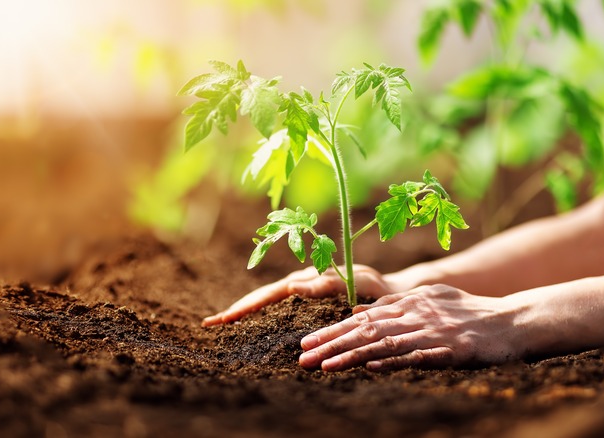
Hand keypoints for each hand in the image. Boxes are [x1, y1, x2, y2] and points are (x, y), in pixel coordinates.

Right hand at [202, 265, 399, 326]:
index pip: (269, 294)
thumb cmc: (378, 288)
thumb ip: (326, 283)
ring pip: (269, 302)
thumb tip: (293, 287)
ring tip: (223, 323)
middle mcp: (303, 283)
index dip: (245, 306)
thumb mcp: (356, 282)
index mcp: (308, 278)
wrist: (392, 291)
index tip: (222, 318)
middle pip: (263, 297)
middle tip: (211, 323)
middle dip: (237, 309)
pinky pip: (281, 309)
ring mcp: (305, 291)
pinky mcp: (310, 301)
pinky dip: (263, 315)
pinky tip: (252, 325)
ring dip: (247, 311)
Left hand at [298, 285, 521, 370]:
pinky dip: (392, 361)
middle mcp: (416, 313)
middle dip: (331, 343)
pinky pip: (417, 355)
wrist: (515, 320)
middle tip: (302, 356)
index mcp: (410, 302)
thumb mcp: (431, 301)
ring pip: (384, 342)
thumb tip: (359, 313)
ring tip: (323, 366)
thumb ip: (397, 307)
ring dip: (351, 355)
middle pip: (365, 329)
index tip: (307, 343)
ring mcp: (433, 330)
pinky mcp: (451, 348)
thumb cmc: (472, 313)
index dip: (332, 331)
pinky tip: (371, 367)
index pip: (362, 318)